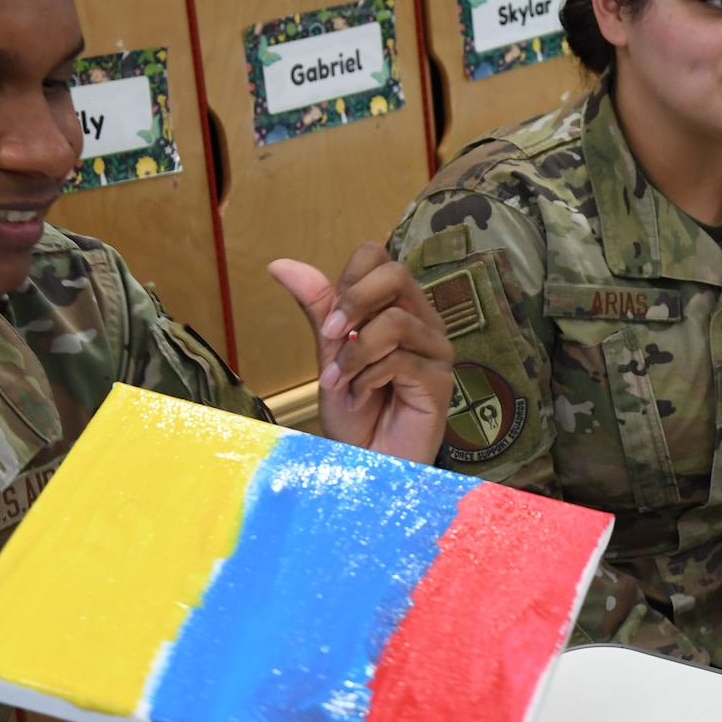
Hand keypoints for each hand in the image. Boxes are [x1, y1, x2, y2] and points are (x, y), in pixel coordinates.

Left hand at [268, 245, 453, 464]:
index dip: (349, 279)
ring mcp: (435, 350)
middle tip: (329, 336)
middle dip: (353, 302)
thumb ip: (318, 308)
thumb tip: (281, 264)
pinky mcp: (440, 380)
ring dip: (354, 353)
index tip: (327, 319)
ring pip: (395, 322)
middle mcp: (422, 322)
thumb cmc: (354, 411)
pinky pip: (400, 360)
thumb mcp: (329, 354)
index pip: (379, 259)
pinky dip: (368, 378)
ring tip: (340, 382)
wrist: (365, 462)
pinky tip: (360, 397)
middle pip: (396, 274)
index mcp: (397, 308)